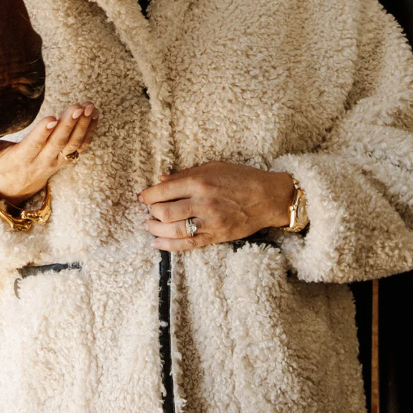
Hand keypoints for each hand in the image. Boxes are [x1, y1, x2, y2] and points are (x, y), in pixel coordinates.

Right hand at [0, 102, 98, 204]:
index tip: (51, 118)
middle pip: (58, 143)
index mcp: (23, 159)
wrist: (21, 188)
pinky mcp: (68, 158)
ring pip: (74, 144)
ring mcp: (58, 161)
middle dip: (69, 125)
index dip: (42, 134)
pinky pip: (83, 145)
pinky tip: (94, 113)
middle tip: (77, 106)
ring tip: (88, 106)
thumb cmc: (4, 165)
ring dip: (83, 125)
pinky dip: (90, 130)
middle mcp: (43, 161)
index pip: (34, 146)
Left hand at [138, 162, 294, 249]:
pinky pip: (187, 244)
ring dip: (155, 229)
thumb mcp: (213, 167)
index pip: (163, 191)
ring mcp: (209, 222)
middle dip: (150, 213)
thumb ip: (185, 174)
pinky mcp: (215, 236)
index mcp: (200, 182)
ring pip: (173, 230)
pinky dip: (169, 246)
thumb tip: (161, 180)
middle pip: (164, 212)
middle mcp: (202, 203)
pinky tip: (157, 243)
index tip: (143, 197)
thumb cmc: (241, 178)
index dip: (148, 196)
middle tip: (149, 211)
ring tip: (148, 226)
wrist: (268, 198)